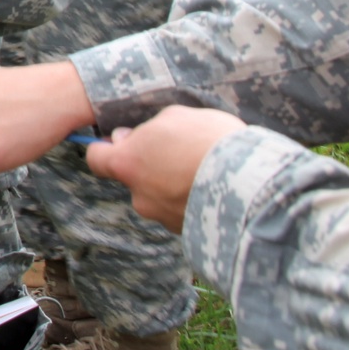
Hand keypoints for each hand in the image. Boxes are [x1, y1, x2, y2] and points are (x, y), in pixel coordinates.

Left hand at [87, 106, 244, 232]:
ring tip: (207, 170)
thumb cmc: (211, 142)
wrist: (252, 185)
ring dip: (175, 185)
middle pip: (135, 178)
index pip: (96, 159)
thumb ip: (148, 129)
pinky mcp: (188, 233)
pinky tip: (217, 188)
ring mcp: (164, 218)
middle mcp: (140, 195)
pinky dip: (193, 201)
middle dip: (151, 167)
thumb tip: (130, 138)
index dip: (108, 148)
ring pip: (161, 197)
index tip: (125, 141)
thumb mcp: (176, 117)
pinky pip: (184, 212)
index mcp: (128, 163)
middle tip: (182, 153)